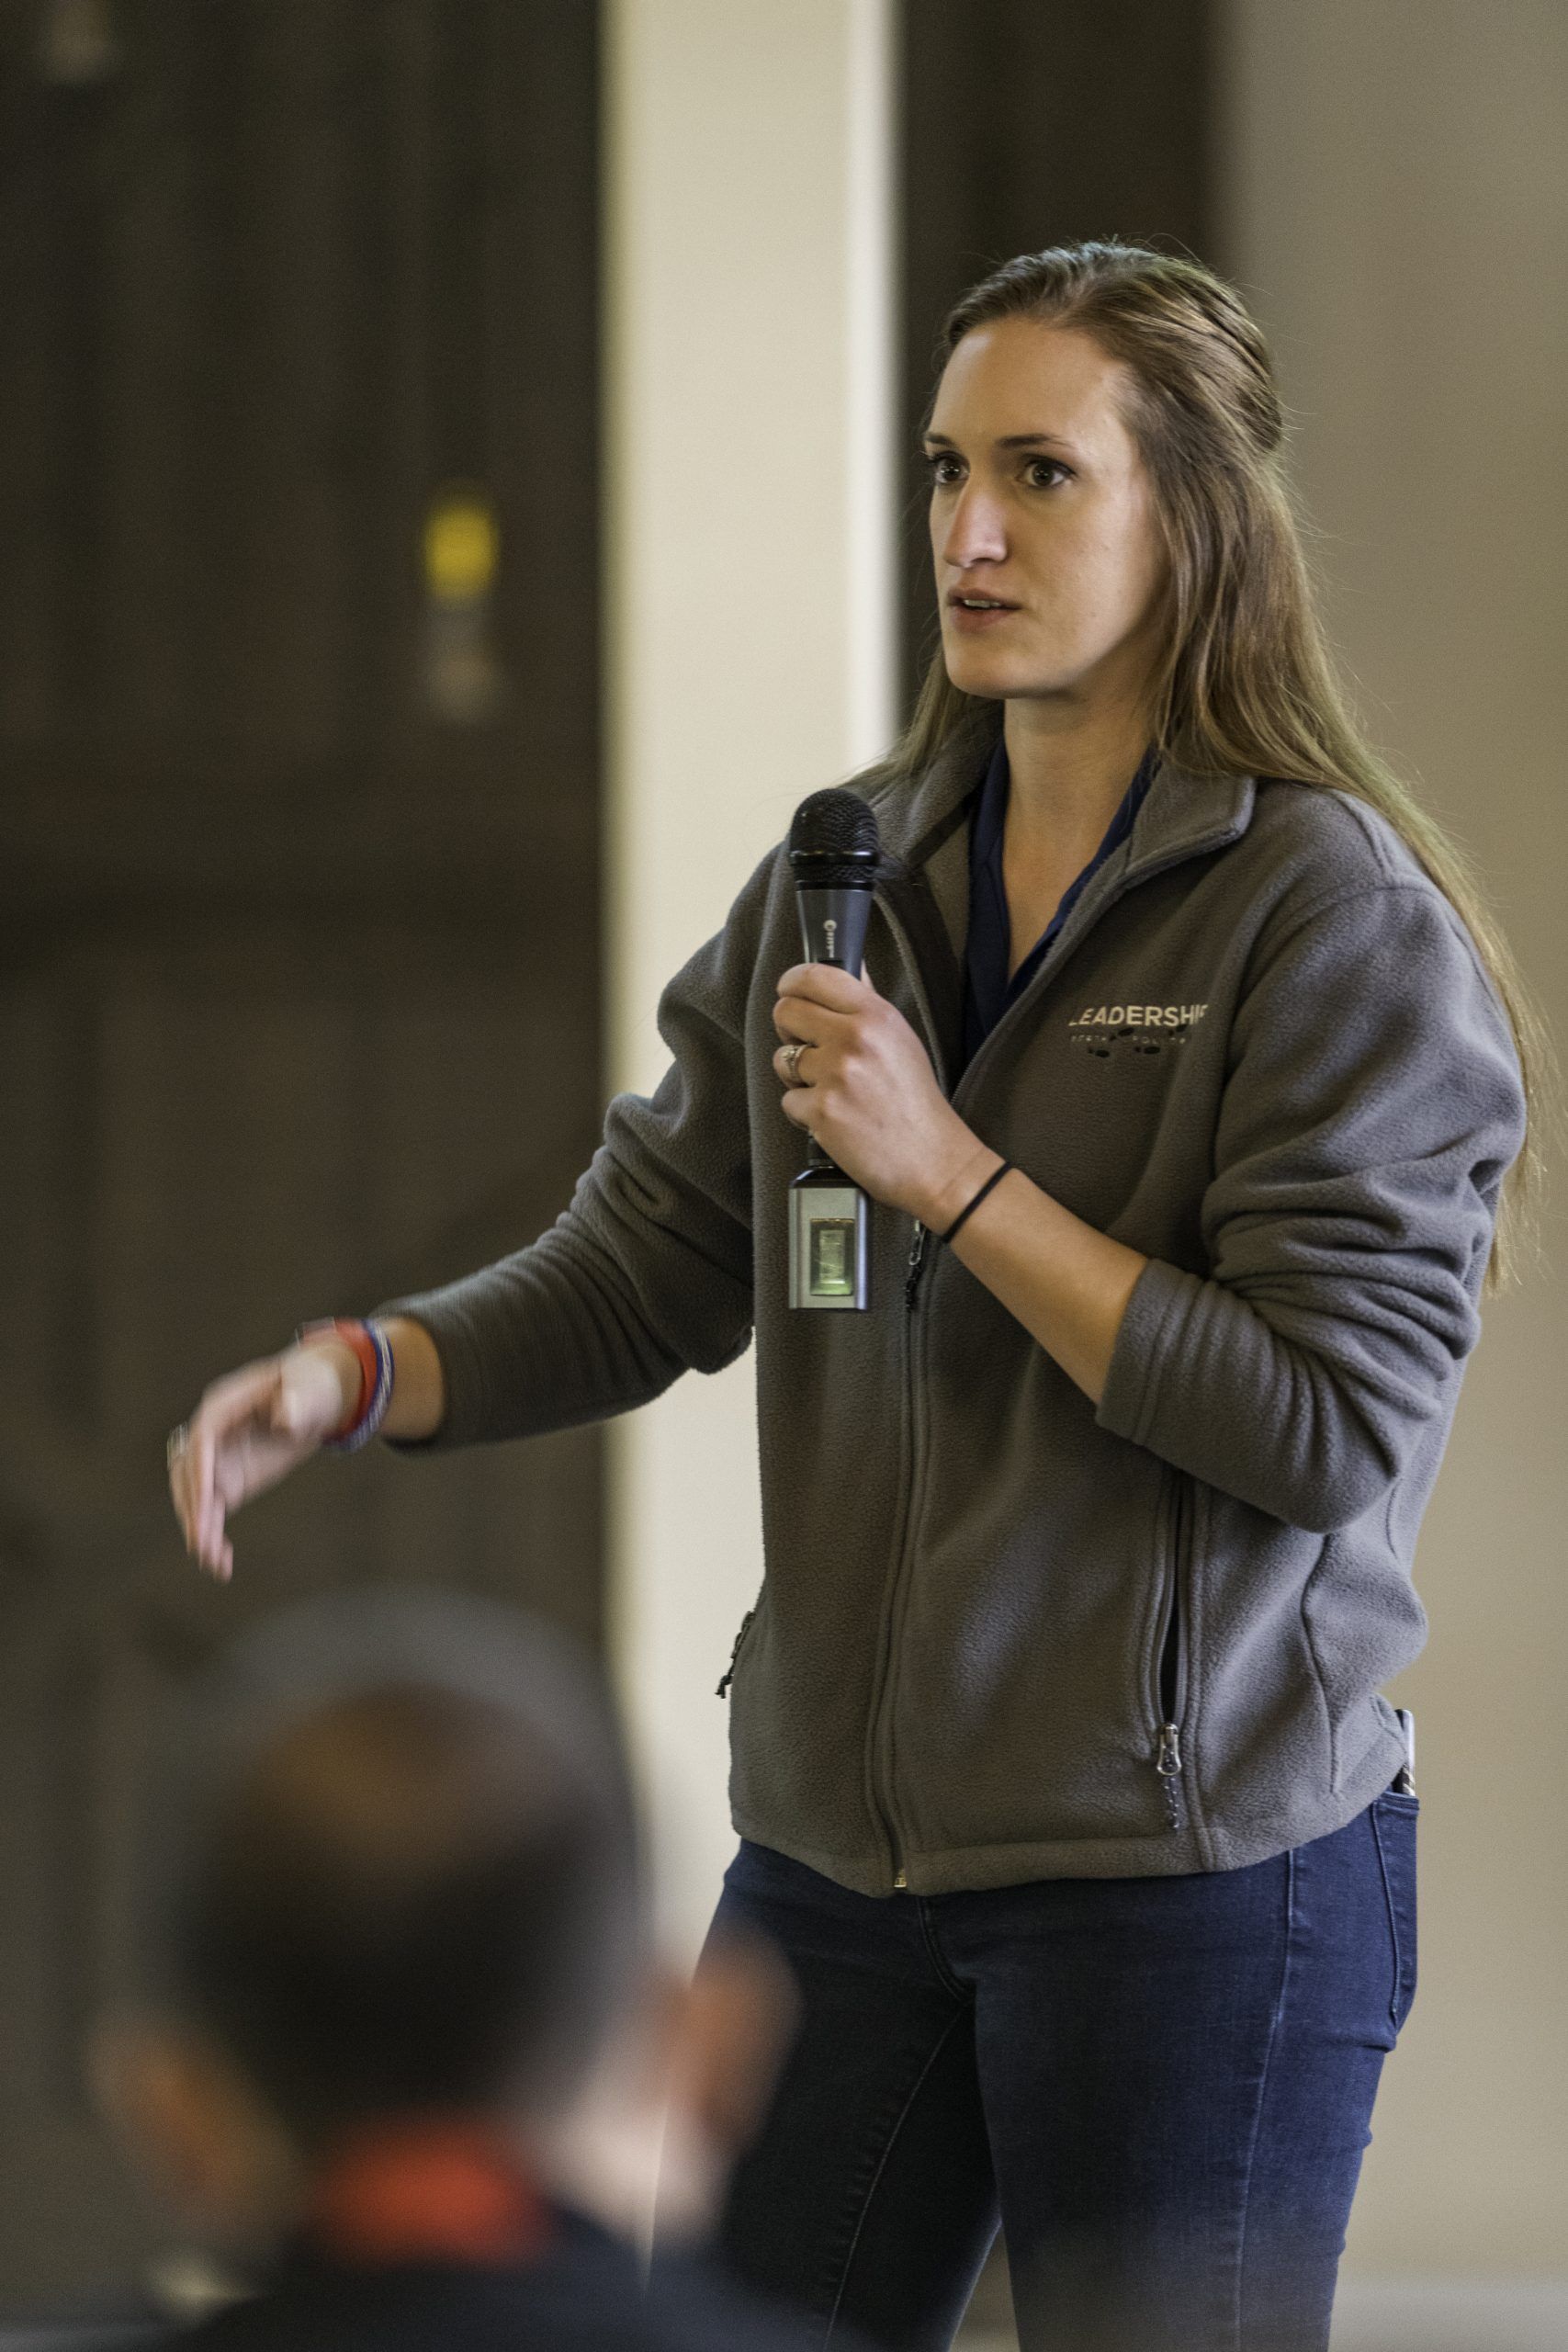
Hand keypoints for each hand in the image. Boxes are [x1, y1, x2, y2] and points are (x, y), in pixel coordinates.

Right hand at [167, 1342, 356, 1581]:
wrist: (316, 1398)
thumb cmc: (312, 1387)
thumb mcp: (311, 1390)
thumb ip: (298, 1401)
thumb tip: (285, 1417)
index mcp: (224, 1404)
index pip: (202, 1437)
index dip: (201, 1467)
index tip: (208, 1500)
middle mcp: (210, 1434)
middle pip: (188, 1471)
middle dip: (194, 1506)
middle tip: (203, 1541)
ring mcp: (215, 1460)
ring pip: (195, 1498)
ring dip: (199, 1528)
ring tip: (213, 1562)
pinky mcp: (227, 1482)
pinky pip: (211, 1512)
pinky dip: (212, 1536)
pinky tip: (222, 1565)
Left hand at [771, 963, 992, 1220]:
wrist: (933, 1160)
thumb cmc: (916, 1102)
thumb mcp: (902, 1039)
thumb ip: (869, 1004)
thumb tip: (851, 968)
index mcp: (876, 1015)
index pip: (814, 976)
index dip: (792, 984)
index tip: (790, 993)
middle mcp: (854, 1038)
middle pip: (785, 1012)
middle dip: (790, 1031)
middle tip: (811, 1049)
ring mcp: (836, 1074)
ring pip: (783, 1059)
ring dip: (798, 1076)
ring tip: (832, 1091)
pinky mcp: (821, 1110)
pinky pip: (789, 1101)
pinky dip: (806, 1114)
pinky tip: (835, 1119)